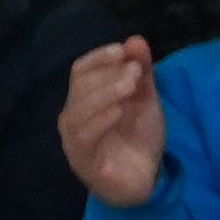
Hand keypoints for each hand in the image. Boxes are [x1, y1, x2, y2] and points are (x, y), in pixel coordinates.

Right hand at [58, 39, 166, 208]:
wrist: (145, 180)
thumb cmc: (138, 137)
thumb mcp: (145, 99)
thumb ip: (141, 71)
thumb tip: (136, 40)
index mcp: (85, 98)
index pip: (81, 70)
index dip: (100, 57)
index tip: (124, 50)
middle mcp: (73, 117)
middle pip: (79, 86)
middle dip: (108, 73)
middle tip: (136, 72)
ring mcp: (75, 140)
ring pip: (78, 110)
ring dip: (106, 92)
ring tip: (131, 86)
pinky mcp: (82, 161)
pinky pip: (83, 137)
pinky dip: (100, 120)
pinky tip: (119, 111)